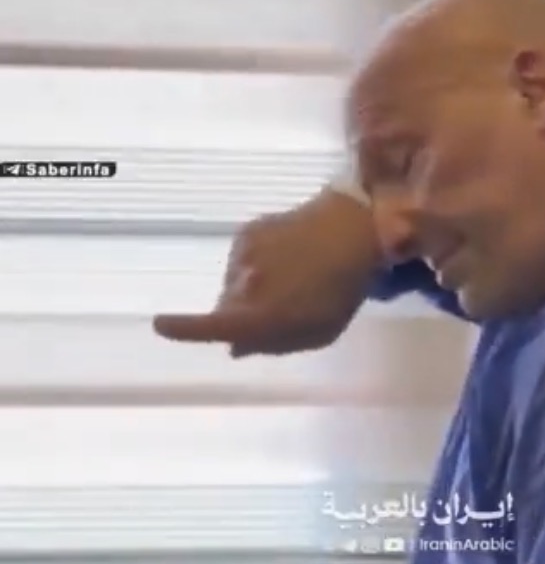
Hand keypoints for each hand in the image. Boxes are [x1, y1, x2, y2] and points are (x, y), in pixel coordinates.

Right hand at [153, 188, 381, 356]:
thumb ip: (273, 344)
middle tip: (280, 308)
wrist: (354, 228)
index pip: (213, 325)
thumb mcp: (318, 332)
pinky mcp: (247, 231)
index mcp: (262, 314)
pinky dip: (254, 264)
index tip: (158, 324)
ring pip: (232, 284)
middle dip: (240, 316)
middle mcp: (245, 284)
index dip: (184, 329)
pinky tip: (285, 257)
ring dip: (250, 288)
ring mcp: (243, 255)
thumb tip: (235, 348)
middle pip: (226, 310)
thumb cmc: (341, 289)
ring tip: (291, 277)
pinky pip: (239, 259)